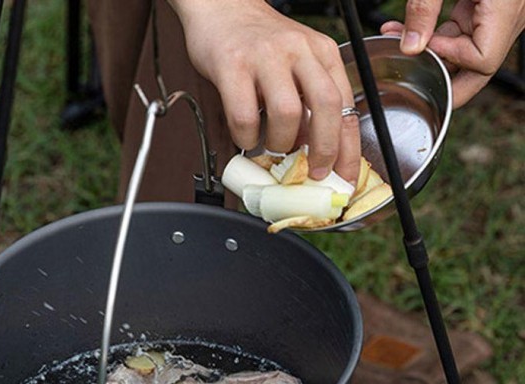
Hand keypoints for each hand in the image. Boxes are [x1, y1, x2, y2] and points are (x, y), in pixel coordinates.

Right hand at [170, 0, 360, 182]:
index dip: (349, 149)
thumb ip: (309, 102)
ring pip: (287, 114)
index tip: (344, 178)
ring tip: (271, 148)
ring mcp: (266, 57)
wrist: (222, 8)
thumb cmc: (258, 44)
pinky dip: (246, 138)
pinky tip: (246, 137)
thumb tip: (315, 153)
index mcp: (322, 53)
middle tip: (313, 172)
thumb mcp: (297, 63)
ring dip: (280, 144)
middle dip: (324, 150)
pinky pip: (245, 116)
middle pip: (326, 107)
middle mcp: (299, 51)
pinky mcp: (233, 66)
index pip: (347, 106)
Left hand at [381, 0, 524, 105]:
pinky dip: (436, 35)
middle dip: (441, 80)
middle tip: (408, 86)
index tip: (424, 50)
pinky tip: (408, 30)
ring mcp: (501, 14)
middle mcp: (510, 16)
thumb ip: (425, 9)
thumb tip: (409, 46)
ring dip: (431, 53)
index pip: (482, 62)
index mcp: (507, 9)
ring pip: (467, 52)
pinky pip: (464, 31)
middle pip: (478, 69)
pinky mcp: (489, 6)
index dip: (450, 62)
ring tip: (398, 41)